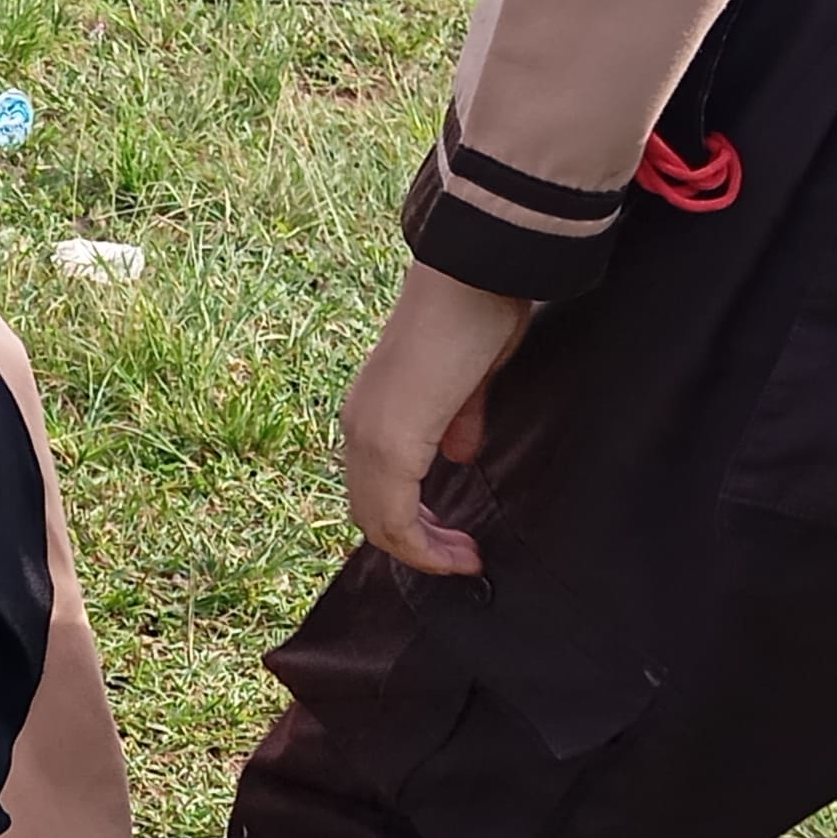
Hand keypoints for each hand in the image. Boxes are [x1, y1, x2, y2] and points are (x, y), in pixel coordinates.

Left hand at [339, 263, 535, 576]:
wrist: (472, 276)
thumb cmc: (476, 314)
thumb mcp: (469, 379)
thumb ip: (458, 419)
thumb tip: (458, 455)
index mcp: (375, 411)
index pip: (378, 489)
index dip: (414, 525)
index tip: (459, 542)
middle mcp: (360, 427)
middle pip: (372, 513)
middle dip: (419, 546)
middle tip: (465, 559)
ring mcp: (369, 435)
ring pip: (378, 521)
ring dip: (423, 552)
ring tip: (466, 561)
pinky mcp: (390, 441)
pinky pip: (393, 515)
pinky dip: (423, 545)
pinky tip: (459, 553)